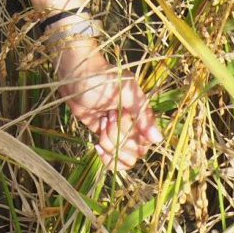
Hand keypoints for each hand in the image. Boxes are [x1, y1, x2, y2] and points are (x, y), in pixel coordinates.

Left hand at [54, 39, 162, 171]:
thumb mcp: (127, 92)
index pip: (145, 143)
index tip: (119, 117)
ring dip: (109, 144)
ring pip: (121, 156)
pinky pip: (110, 156)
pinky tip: (97, 144)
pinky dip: (104, 155)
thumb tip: (158, 139)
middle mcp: (132, 126)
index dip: (132, 137)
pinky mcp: (102, 135)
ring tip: (102, 122)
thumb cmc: (104, 79)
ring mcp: (116, 132)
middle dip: (118, 138)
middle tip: (108, 117)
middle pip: (133, 152)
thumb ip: (143, 115)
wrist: (76, 75)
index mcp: (141, 115)